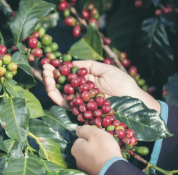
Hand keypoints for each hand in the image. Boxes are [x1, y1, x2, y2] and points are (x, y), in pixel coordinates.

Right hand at [42, 61, 160, 112]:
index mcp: (85, 81)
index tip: (49, 61)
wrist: (133, 100)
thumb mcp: (105, 69)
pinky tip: (51, 90)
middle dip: (50, 75)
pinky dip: (56, 98)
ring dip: (49, 85)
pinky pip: (65, 105)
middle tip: (44, 67)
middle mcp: (79, 91)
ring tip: (45, 76)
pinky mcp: (80, 110)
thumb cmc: (123, 84)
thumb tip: (71, 62)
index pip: (67, 74)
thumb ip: (88, 65)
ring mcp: (79, 101)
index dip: (57, 68)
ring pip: (59, 94)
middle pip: (60, 84)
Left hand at [72, 125, 121, 174]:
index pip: (82, 138)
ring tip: (108, 153)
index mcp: (75, 148)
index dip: (92, 136)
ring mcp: (84, 168)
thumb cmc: (103, 149)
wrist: (114, 171)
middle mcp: (76, 159)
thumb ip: (84, 129)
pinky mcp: (92, 174)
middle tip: (105, 145)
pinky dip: (101, 161)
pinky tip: (107, 161)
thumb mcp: (94, 133)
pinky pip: (96, 163)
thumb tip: (77, 129)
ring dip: (98, 153)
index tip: (100, 138)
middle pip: (86, 147)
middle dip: (94, 145)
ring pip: (91, 155)